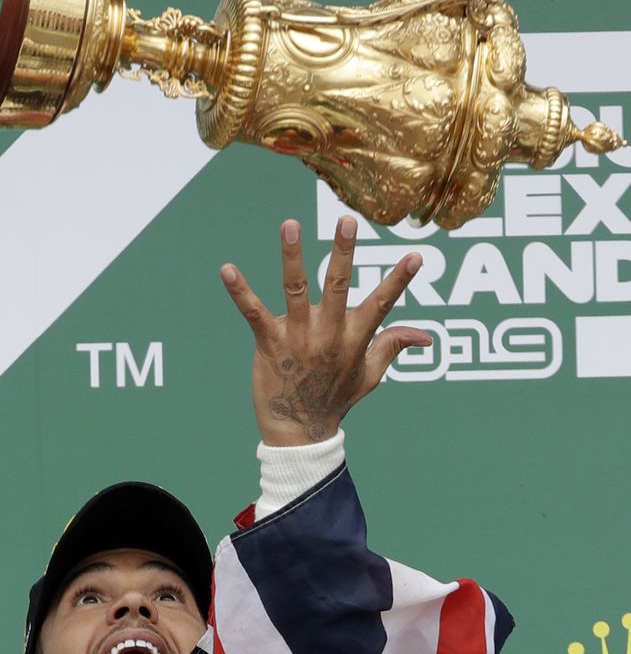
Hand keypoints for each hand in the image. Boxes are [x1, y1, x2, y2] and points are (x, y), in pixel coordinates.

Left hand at [221, 217, 431, 445]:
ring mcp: (297, 338)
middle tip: (347, 221)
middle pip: (338, 287)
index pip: (381, 304)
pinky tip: (227, 270)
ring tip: (290, 225)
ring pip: (295, 290)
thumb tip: (426, 336)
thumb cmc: (335, 400)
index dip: (398, 281)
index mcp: (354, 339)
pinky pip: (253, 313)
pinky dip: (240, 292)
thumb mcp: (370, 375)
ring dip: (292, 257)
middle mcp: (328, 335)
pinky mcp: (268, 343)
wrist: (299, 432)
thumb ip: (393, 346)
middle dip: (343, 253)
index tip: (416, 256)